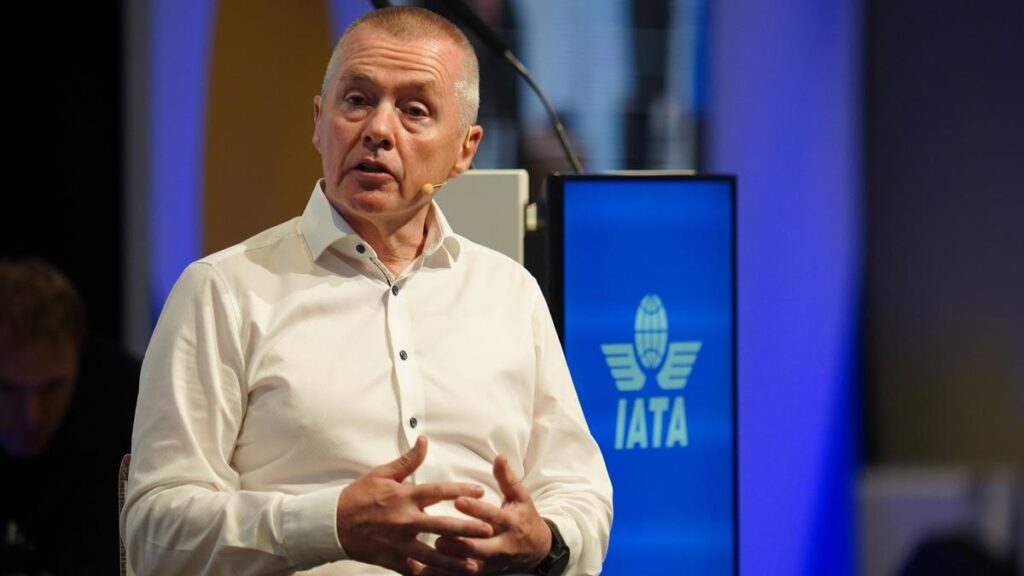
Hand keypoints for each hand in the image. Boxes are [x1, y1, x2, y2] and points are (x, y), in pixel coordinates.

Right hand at [336, 436, 493, 574]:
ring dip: (454, 560)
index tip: (480, 491)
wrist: (332, 522)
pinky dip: (427, 575)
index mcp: (405, 496)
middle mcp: (405, 520)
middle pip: (443, 525)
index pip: (438, 491)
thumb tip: (424, 441)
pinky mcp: (391, 559)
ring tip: (475, 565)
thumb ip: (408, 460)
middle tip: (488, 530)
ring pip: (432, 554)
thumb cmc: (358, 496)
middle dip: (467, 529)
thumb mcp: (382, 474)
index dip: (461, 490)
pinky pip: (413, 571)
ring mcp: (399, 542)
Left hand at [420, 455, 551, 574]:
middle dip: (459, 542)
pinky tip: (430, 572)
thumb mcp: (520, 497)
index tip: (458, 500)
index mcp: (509, 522)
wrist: (538, 549)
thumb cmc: (524, 517)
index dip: (476, 509)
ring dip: (452, 560)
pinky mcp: (487, 572)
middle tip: (438, 534)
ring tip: (432, 552)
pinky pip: (466, 575)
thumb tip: (500, 456)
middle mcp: (502, 544)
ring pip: (471, 564)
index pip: (491, 515)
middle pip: (480, 546)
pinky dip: (449, 575)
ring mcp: (493, 561)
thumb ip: (507, 478)